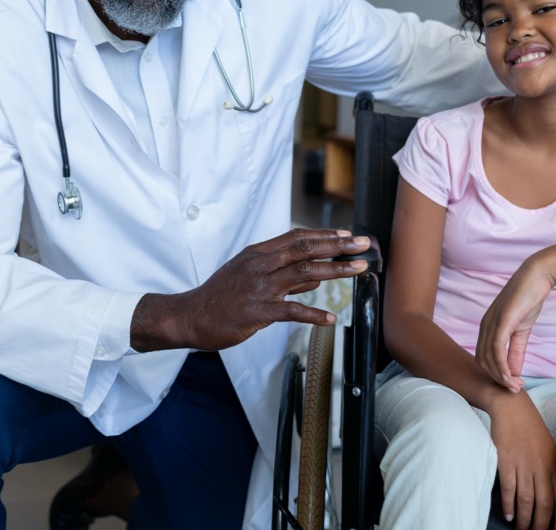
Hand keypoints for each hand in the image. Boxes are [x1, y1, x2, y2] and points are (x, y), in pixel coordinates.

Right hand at [131, 228, 369, 351]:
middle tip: (364, 244)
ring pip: (305, 273)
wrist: (191, 315)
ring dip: (335, 270)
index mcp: (259, 254)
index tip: (348, 235)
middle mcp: (262, 265)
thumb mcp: (248, 274)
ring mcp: (260, 287)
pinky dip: (314, 315)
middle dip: (339, 246)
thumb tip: (315, 277)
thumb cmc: (220, 296)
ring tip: (358, 270)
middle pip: (306, 249)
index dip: (325, 235)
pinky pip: (292, 311)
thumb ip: (282, 274)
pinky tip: (331, 319)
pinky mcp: (259, 311)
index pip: (297, 238)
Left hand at [476, 262, 555, 391]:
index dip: (495, 374)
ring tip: (515, 386)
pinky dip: (501, 365)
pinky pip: (496, 348)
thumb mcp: (521, 330)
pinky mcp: (501, 320)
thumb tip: (514, 372)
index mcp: (487, 328)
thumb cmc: (528, 301)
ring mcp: (491, 323)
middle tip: (515, 389)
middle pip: (482, 361)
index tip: (512, 385)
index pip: (483, 358)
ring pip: (488, 357)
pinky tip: (509, 375)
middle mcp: (485, 326)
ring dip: (501, 376)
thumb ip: (516, 351)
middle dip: (497, 379)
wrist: (536, 278)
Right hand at [489, 393, 555, 529]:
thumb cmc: (529, 427)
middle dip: (541, 525)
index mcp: (553, 466)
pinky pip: (509, 488)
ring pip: (527, 500)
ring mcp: (524, 464)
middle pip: (545, 505)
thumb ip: (551, 469)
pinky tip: (509, 515)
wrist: (511, 406)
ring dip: (525, 519)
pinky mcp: (506, 460)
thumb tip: (553, 491)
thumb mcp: (548, 448)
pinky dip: (509, 504)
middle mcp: (541, 467)